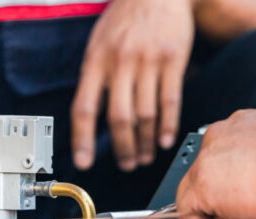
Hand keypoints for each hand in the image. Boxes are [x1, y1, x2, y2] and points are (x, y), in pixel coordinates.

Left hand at [72, 0, 194, 171]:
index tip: (84, 162)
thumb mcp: (99, 42)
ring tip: (147, 156)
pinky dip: (168, 125)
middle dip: (123, 148)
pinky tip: (166, 140)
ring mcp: (148, 61)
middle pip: (119, 118)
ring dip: (147, 142)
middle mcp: (120, 62)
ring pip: (146, 114)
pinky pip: (170, 100)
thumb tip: (93, 116)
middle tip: (127, 164)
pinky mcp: (173, 60)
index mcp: (96, 60)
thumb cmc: (126, 16)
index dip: (83, 139)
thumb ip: (96, 76)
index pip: (85, 107)